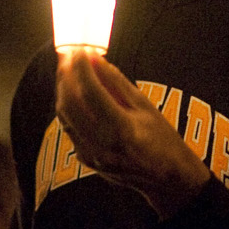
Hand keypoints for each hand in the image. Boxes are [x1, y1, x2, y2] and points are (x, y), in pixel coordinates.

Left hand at [54, 49, 212, 218]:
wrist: (166, 179)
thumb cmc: (162, 140)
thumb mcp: (145, 106)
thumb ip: (116, 82)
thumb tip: (95, 59)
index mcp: (122, 129)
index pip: (91, 92)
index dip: (82, 67)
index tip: (80, 50)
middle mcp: (102, 144)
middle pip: (71, 103)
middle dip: (67, 75)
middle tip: (69, 56)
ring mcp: (92, 155)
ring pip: (65, 116)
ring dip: (63, 90)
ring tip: (69, 70)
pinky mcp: (86, 160)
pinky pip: (69, 128)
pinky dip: (68, 108)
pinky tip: (74, 94)